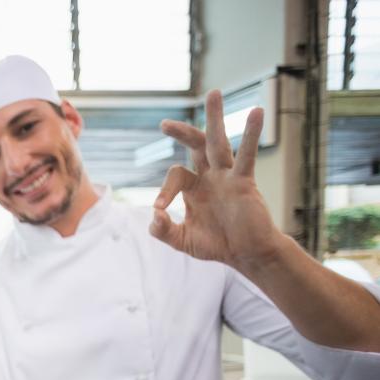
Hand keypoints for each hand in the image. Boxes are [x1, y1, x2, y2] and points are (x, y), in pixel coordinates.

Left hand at [152, 89, 282, 273]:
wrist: (246, 254)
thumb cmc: (216, 245)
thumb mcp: (182, 240)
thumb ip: (164, 231)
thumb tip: (153, 215)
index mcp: (194, 188)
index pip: (175, 177)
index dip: (164, 190)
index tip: (160, 208)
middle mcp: (210, 177)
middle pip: (195, 146)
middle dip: (182, 132)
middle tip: (164, 124)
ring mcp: (227, 176)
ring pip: (219, 142)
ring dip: (215, 119)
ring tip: (214, 94)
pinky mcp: (243, 181)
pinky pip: (247, 155)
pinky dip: (252, 134)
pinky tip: (256, 112)